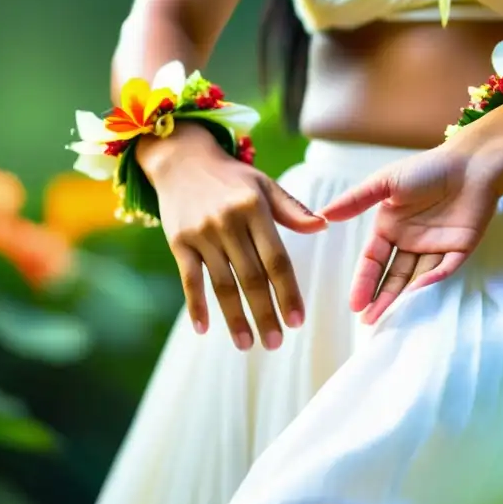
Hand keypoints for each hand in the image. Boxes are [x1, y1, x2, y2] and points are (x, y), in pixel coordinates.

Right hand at [139, 124, 326, 349]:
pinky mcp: (178, 242)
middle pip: (251, 277)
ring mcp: (201, 233)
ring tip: (248, 344)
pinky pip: (189, 279)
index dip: (288, 292)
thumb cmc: (232, 178)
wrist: (182, 159)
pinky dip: (197, 305)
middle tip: (276, 343)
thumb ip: (293, 210)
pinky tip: (205, 329)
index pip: (277, 259)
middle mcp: (228, 222)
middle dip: (265, 313)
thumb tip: (324, 226)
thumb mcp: (265, 185)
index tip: (298, 320)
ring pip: (222, 284)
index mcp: (255, 209)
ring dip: (235, 318)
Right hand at [319, 144, 500, 324]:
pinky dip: (432, 282)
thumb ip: (356, 200)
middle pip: (393, 277)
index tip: (355, 305)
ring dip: (403, 297)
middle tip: (369, 322)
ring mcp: (435, 247)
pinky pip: (445, 270)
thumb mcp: (386, 182)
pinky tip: (418, 292)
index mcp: (391, 227)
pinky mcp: (460, 249)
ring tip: (390, 318)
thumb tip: (323, 215)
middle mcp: (411, 242)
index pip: (373, 261)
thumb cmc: (427, 168)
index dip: (364, 282)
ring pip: (417, 279)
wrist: (472, 162)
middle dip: (381, 299)